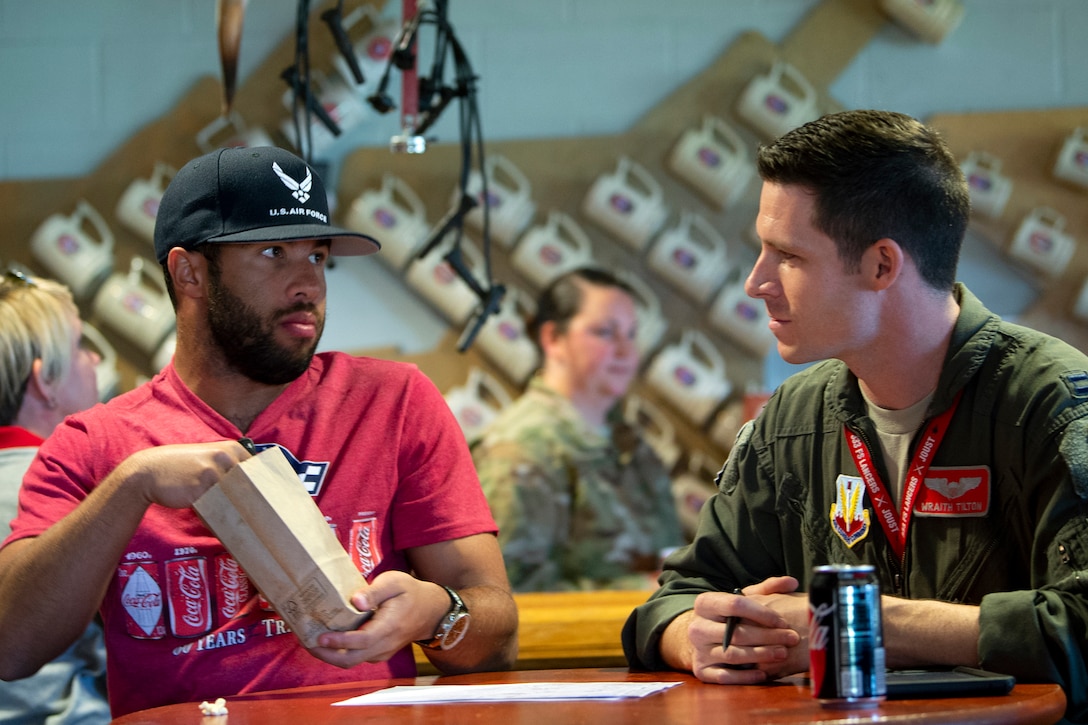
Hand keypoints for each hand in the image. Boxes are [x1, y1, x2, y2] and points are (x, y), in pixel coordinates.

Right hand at [120, 441, 250, 508]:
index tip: (260, 500)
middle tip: (247, 513)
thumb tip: (258, 487)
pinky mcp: (201, 489)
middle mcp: (226, 458)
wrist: (149, 471)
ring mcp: (213, 473)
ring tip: (226, 515)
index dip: (260, 487)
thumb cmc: (182, 467)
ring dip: (232, 510)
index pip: (258, 471)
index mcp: (232, 448)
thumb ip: (232, 467)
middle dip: (249, 501)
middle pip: (250, 486)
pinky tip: (208, 516)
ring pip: (234, 499)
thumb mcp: (210, 458)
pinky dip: (215, 516)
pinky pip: (217, 508)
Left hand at [309, 571, 448, 667]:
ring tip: (310, 641)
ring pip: (352, 662)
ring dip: (330, 656)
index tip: (320, 637)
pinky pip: (357, 658)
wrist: (430, 611)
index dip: (339, 641)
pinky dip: (339, 654)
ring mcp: (382, 652)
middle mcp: (385, 645)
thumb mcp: (395, 583)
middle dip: (326, 654)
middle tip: (306, 641)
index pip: (361, 640)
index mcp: (389, 626)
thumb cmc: (410, 592)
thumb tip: (356, 601)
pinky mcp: (379, 653)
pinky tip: (328, 642)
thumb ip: (375, 591)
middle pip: (351, 658)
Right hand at [687, 576, 804, 683]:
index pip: (735, 604)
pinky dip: (746, 676)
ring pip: (732, 655)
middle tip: (791, 638)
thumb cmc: (728, 616)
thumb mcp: (742, 599)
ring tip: (782, 653)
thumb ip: (767, 589)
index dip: (762, 613)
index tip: (783, 621)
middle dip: (768, 636)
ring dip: (761, 655)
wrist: (702, 638)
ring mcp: (698, 650)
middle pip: (736, 633)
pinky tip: (764, 674)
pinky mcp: (701, 671)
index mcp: (705, 603)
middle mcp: (697, 627)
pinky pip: (725, 677)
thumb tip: (792, 582)